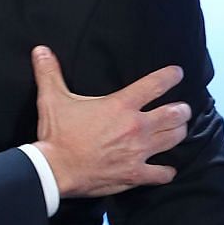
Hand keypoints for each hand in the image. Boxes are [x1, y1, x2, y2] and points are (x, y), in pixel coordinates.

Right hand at [30, 48, 188, 198]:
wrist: (55, 170)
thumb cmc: (56, 135)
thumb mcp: (52, 99)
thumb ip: (50, 73)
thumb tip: (41, 50)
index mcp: (120, 105)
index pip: (156, 84)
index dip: (171, 76)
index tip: (177, 73)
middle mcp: (136, 127)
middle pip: (175, 113)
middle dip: (182, 109)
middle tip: (182, 108)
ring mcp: (138, 152)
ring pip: (174, 139)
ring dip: (178, 133)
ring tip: (178, 130)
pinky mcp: (135, 174)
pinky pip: (161, 173)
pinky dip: (166, 171)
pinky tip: (166, 169)